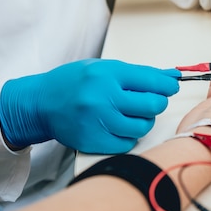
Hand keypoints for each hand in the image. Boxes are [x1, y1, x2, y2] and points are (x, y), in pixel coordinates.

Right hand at [0, 59, 180, 153]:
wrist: (40, 104)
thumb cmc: (72, 83)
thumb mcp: (101, 68)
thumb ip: (134, 74)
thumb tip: (168, 76)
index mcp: (107, 74)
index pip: (150, 80)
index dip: (166, 84)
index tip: (171, 86)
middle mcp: (103, 98)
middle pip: (152, 105)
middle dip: (158, 102)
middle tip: (153, 101)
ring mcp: (99, 121)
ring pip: (142, 126)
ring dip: (145, 120)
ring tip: (135, 114)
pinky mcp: (94, 141)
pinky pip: (128, 143)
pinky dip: (130, 136)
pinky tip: (122, 127)